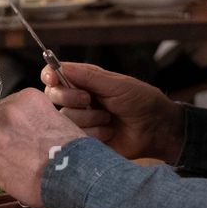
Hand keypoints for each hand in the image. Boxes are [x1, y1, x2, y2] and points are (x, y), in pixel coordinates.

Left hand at [0, 89, 81, 206]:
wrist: (75, 175)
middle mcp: (9, 115)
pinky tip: (23, 177)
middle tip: (14, 148)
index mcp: (27, 100)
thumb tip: (27, 128)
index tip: (14, 129)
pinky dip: (5, 174)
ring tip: (25, 167)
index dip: (8, 121)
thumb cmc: (74, 152)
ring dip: (3, 156)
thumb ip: (36, 120)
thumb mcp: (60, 120)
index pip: (4, 106)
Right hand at [40, 62, 182, 161]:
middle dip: (70, 97)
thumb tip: (60, 66)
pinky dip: (95, 133)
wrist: (157, 130)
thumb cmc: (141, 101)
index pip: (55, 76)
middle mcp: (78, 100)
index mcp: (84, 81)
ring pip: (65, 118)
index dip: (49, 76)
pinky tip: (109, 132)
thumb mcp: (117, 84)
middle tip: (89, 99)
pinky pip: (76, 136)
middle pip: (53, 96)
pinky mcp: (85, 140)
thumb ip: (88, 76)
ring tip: (109, 118)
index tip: (53, 79)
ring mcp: (81, 121)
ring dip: (89, 118)